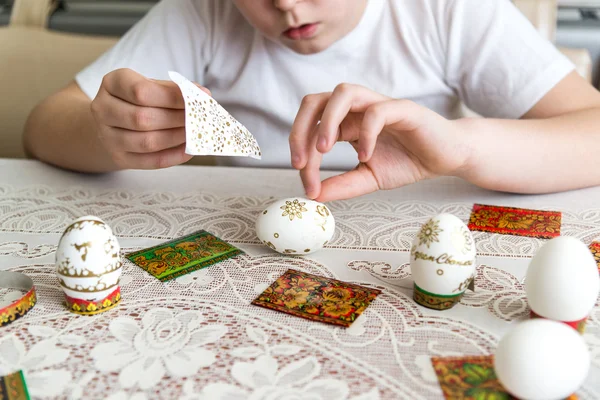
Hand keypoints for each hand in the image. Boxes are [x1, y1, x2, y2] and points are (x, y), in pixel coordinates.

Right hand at [90, 68, 209, 168]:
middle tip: (200, 120)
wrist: (113, 123)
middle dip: (178, 119)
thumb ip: (174, 90)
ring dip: (177, 138)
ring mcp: (107, 136)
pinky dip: (173, 156)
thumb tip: (203, 95)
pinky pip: (150, 161)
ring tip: (196, 133)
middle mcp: (103, 109)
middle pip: (143, 118)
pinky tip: (189, 149)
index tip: (198, 100)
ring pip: (147, 142)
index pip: (141, 91)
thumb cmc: (138, 101)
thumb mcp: (152, 87)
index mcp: (112, 83)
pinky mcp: (118, 158)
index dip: (173, 97)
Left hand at [289, 84, 471, 201]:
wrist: (447, 157)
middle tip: (300, 162)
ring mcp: (379, 105)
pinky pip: (378, 111)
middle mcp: (357, 109)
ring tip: (324, 150)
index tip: (307, 185)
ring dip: (327, 120)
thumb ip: (343, 185)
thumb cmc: (409, 161)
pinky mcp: (403, 109)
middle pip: (315, 101)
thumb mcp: (369, 178)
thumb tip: (313, 195)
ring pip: (343, 92)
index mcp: (345, 122)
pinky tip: (365, 156)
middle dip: (300, 129)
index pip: (311, 127)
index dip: (302, 154)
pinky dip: (366, 133)